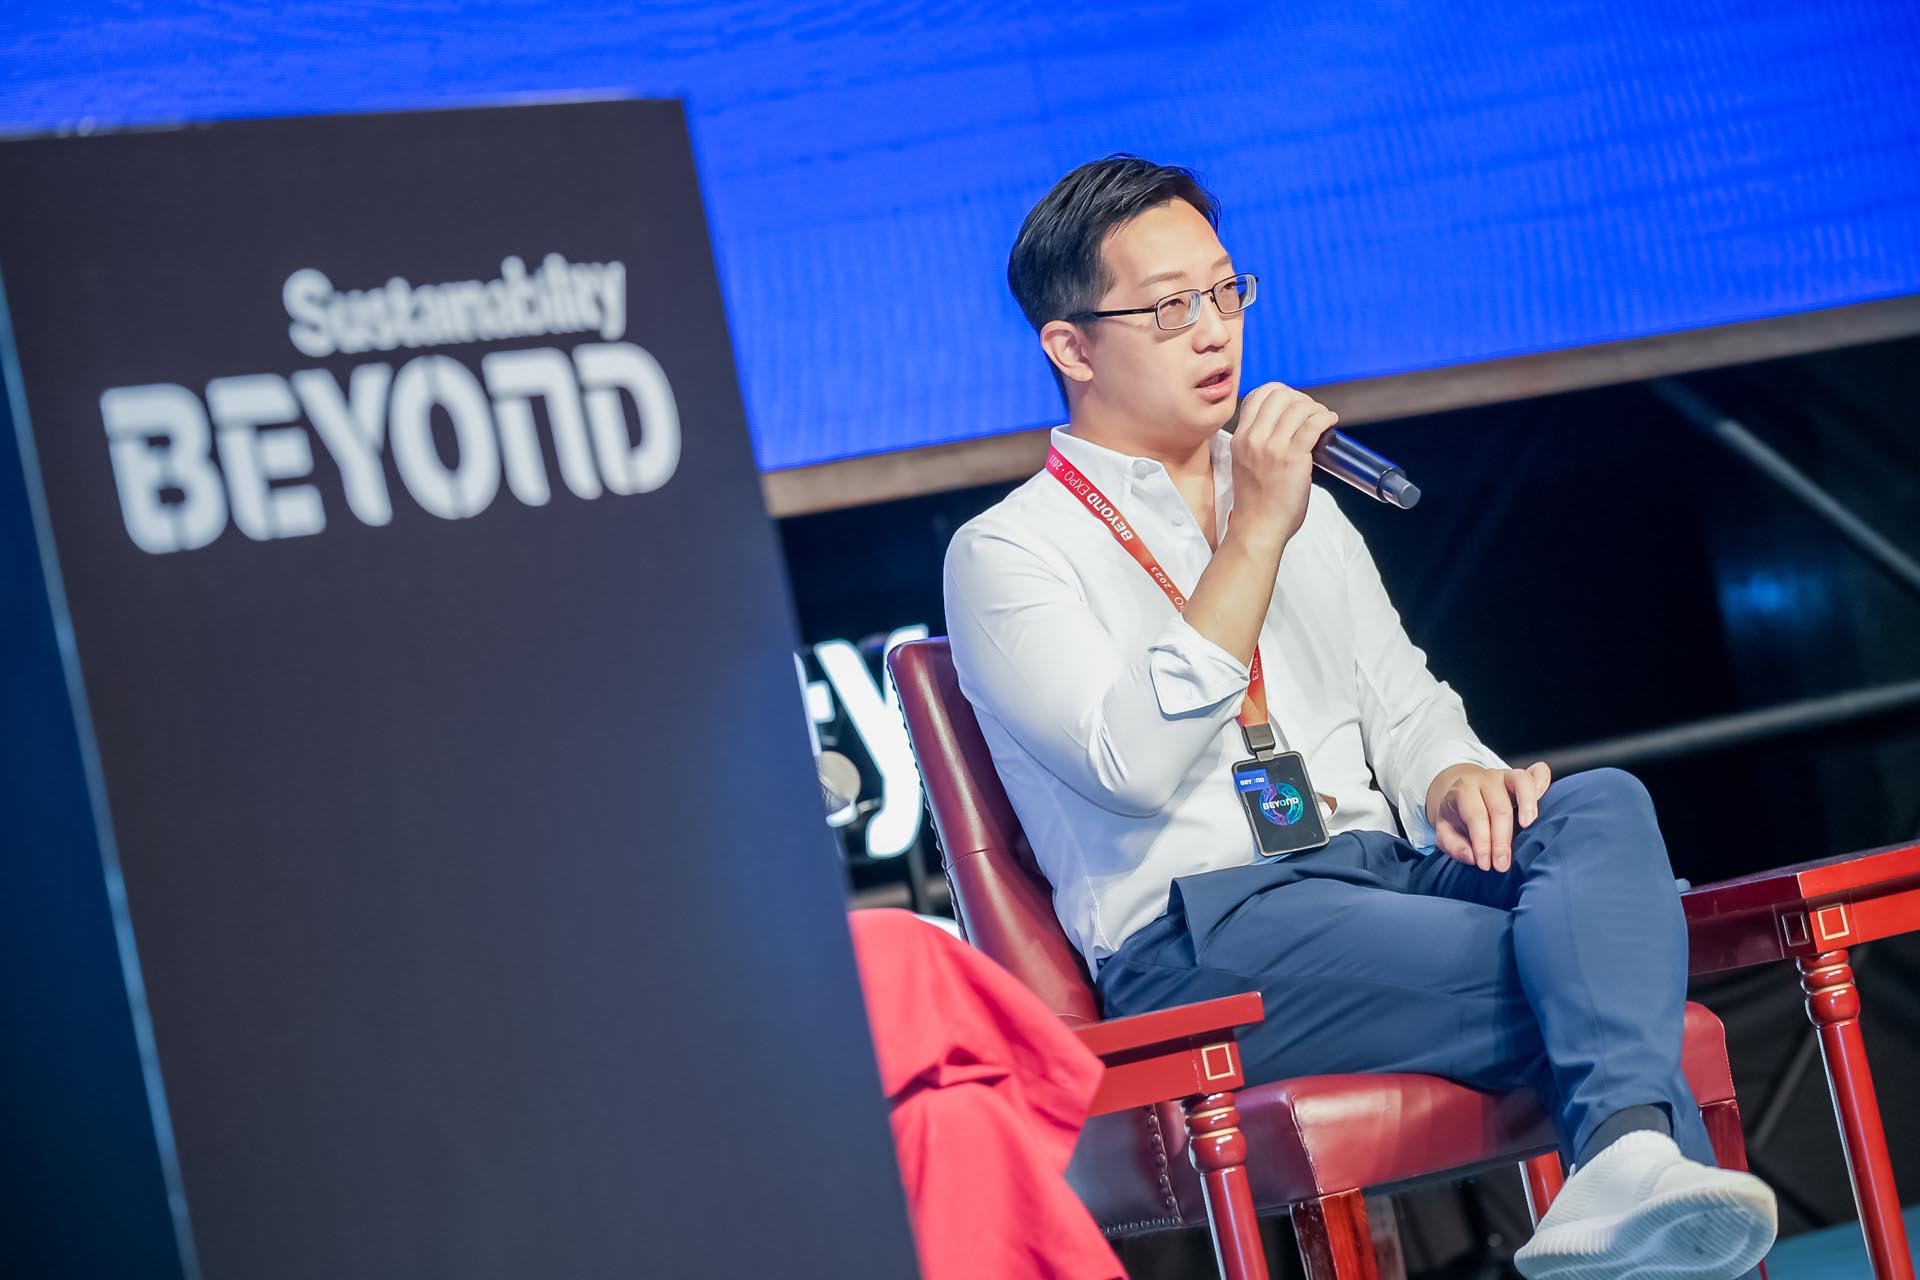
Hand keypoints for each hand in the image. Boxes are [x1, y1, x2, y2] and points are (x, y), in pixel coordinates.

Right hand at [1225, 381, 1337, 549]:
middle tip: (1311, 412)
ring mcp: (1272, 447)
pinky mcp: (1293, 458)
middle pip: (1280, 395)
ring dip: (1316, 408)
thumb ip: (1256, 443)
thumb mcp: (1244, 464)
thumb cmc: (1256, 503)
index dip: (1281, 392)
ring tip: (1323, 419)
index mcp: (1240, 438)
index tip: (1293, 404)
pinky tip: (1330, 422)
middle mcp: (1253, 438)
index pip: (1258, 394)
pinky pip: (1313, 424)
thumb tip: (1285, 427)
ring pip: (1299, 406)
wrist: (1258, 529)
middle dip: (1301, 398)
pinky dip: (1326, 418)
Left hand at [1426, 761, 1552, 871]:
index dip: (1482, 843)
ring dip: (1528, 805)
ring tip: (1529, 827)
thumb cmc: (1455, 816)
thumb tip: (1473, 857)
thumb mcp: (1443, 832)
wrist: (1457, 791)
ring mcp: (1505, 775)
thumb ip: (1454, 846)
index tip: (1485, 865)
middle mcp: (1485, 780)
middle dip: (1502, 839)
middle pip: (1499, 807)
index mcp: (1463, 791)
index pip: (1476, 816)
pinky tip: (1546, 801)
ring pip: (1521, 782)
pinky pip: (1538, 772)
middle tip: (1502, 865)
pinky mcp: (1521, 777)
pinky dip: (1543, 783)